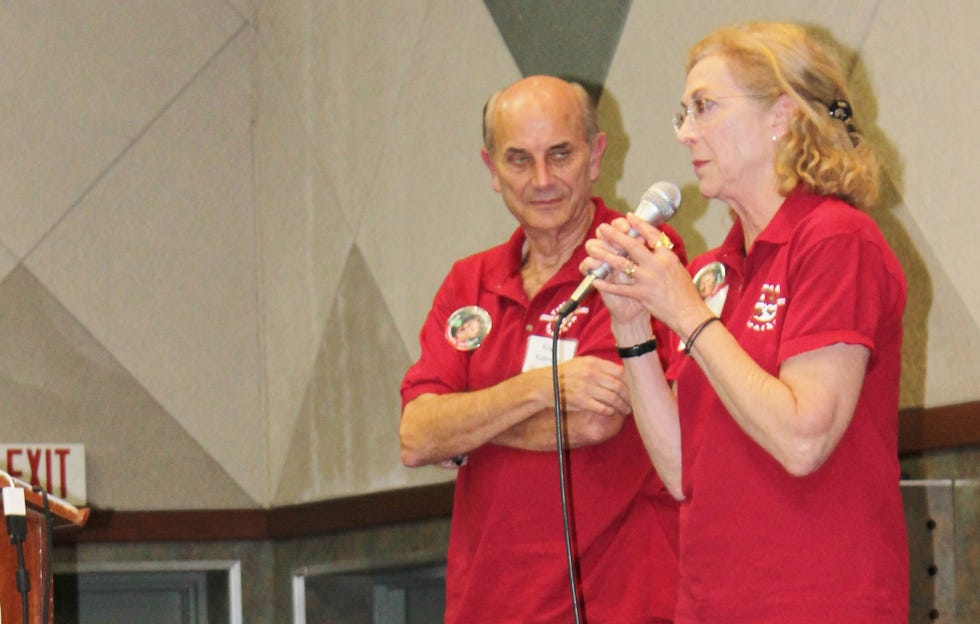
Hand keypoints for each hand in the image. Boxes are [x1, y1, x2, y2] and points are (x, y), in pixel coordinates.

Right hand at [489, 355, 631, 449]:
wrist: (544, 385)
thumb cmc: (564, 374)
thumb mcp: (581, 363)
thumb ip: (599, 367)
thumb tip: (620, 372)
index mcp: (593, 363)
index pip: (620, 371)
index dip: (631, 382)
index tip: (636, 389)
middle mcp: (591, 374)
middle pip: (619, 386)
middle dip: (629, 397)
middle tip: (634, 404)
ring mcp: (587, 387)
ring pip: (613, 398)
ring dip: (622, 406)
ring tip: (626, 411)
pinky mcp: (581, 401)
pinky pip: (602, 407)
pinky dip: (609, 411)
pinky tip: (611, 413)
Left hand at [586, 213, 706, 334]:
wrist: (689, 314)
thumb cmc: (686, 294)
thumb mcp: (678, 269)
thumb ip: (665, 258)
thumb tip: (656, 247)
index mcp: (668, 257)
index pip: (652, 235)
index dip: (639, 224)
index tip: (628, 216)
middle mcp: (657, 265)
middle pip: (632, 245)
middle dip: (615, 235)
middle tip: (603, 228)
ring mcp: (648, 280)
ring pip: (622, 264)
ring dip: (605, 255)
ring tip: (593, 249)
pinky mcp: (642, 294)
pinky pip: (619, 288)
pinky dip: (606, 285)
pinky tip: (595, 280)